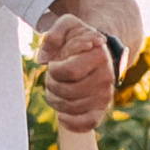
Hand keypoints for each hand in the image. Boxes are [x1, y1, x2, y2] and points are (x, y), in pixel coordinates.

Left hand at [37, 14, 117, 134]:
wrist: (96, 51)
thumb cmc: (79, 38)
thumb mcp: (67, 25)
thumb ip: (54, 35)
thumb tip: (43, 59)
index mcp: (99, 56)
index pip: (68, 72)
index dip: (54, 70)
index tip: (55, 64)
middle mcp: (106, 77)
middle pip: (68, 92)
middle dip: (52, 85)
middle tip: (53, 77)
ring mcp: (105, 95)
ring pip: (72, 108)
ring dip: (56, 100)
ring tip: (55, 89)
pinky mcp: (102, 108)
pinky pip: (88, 123)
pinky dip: (72, 123)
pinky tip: (61, 116)